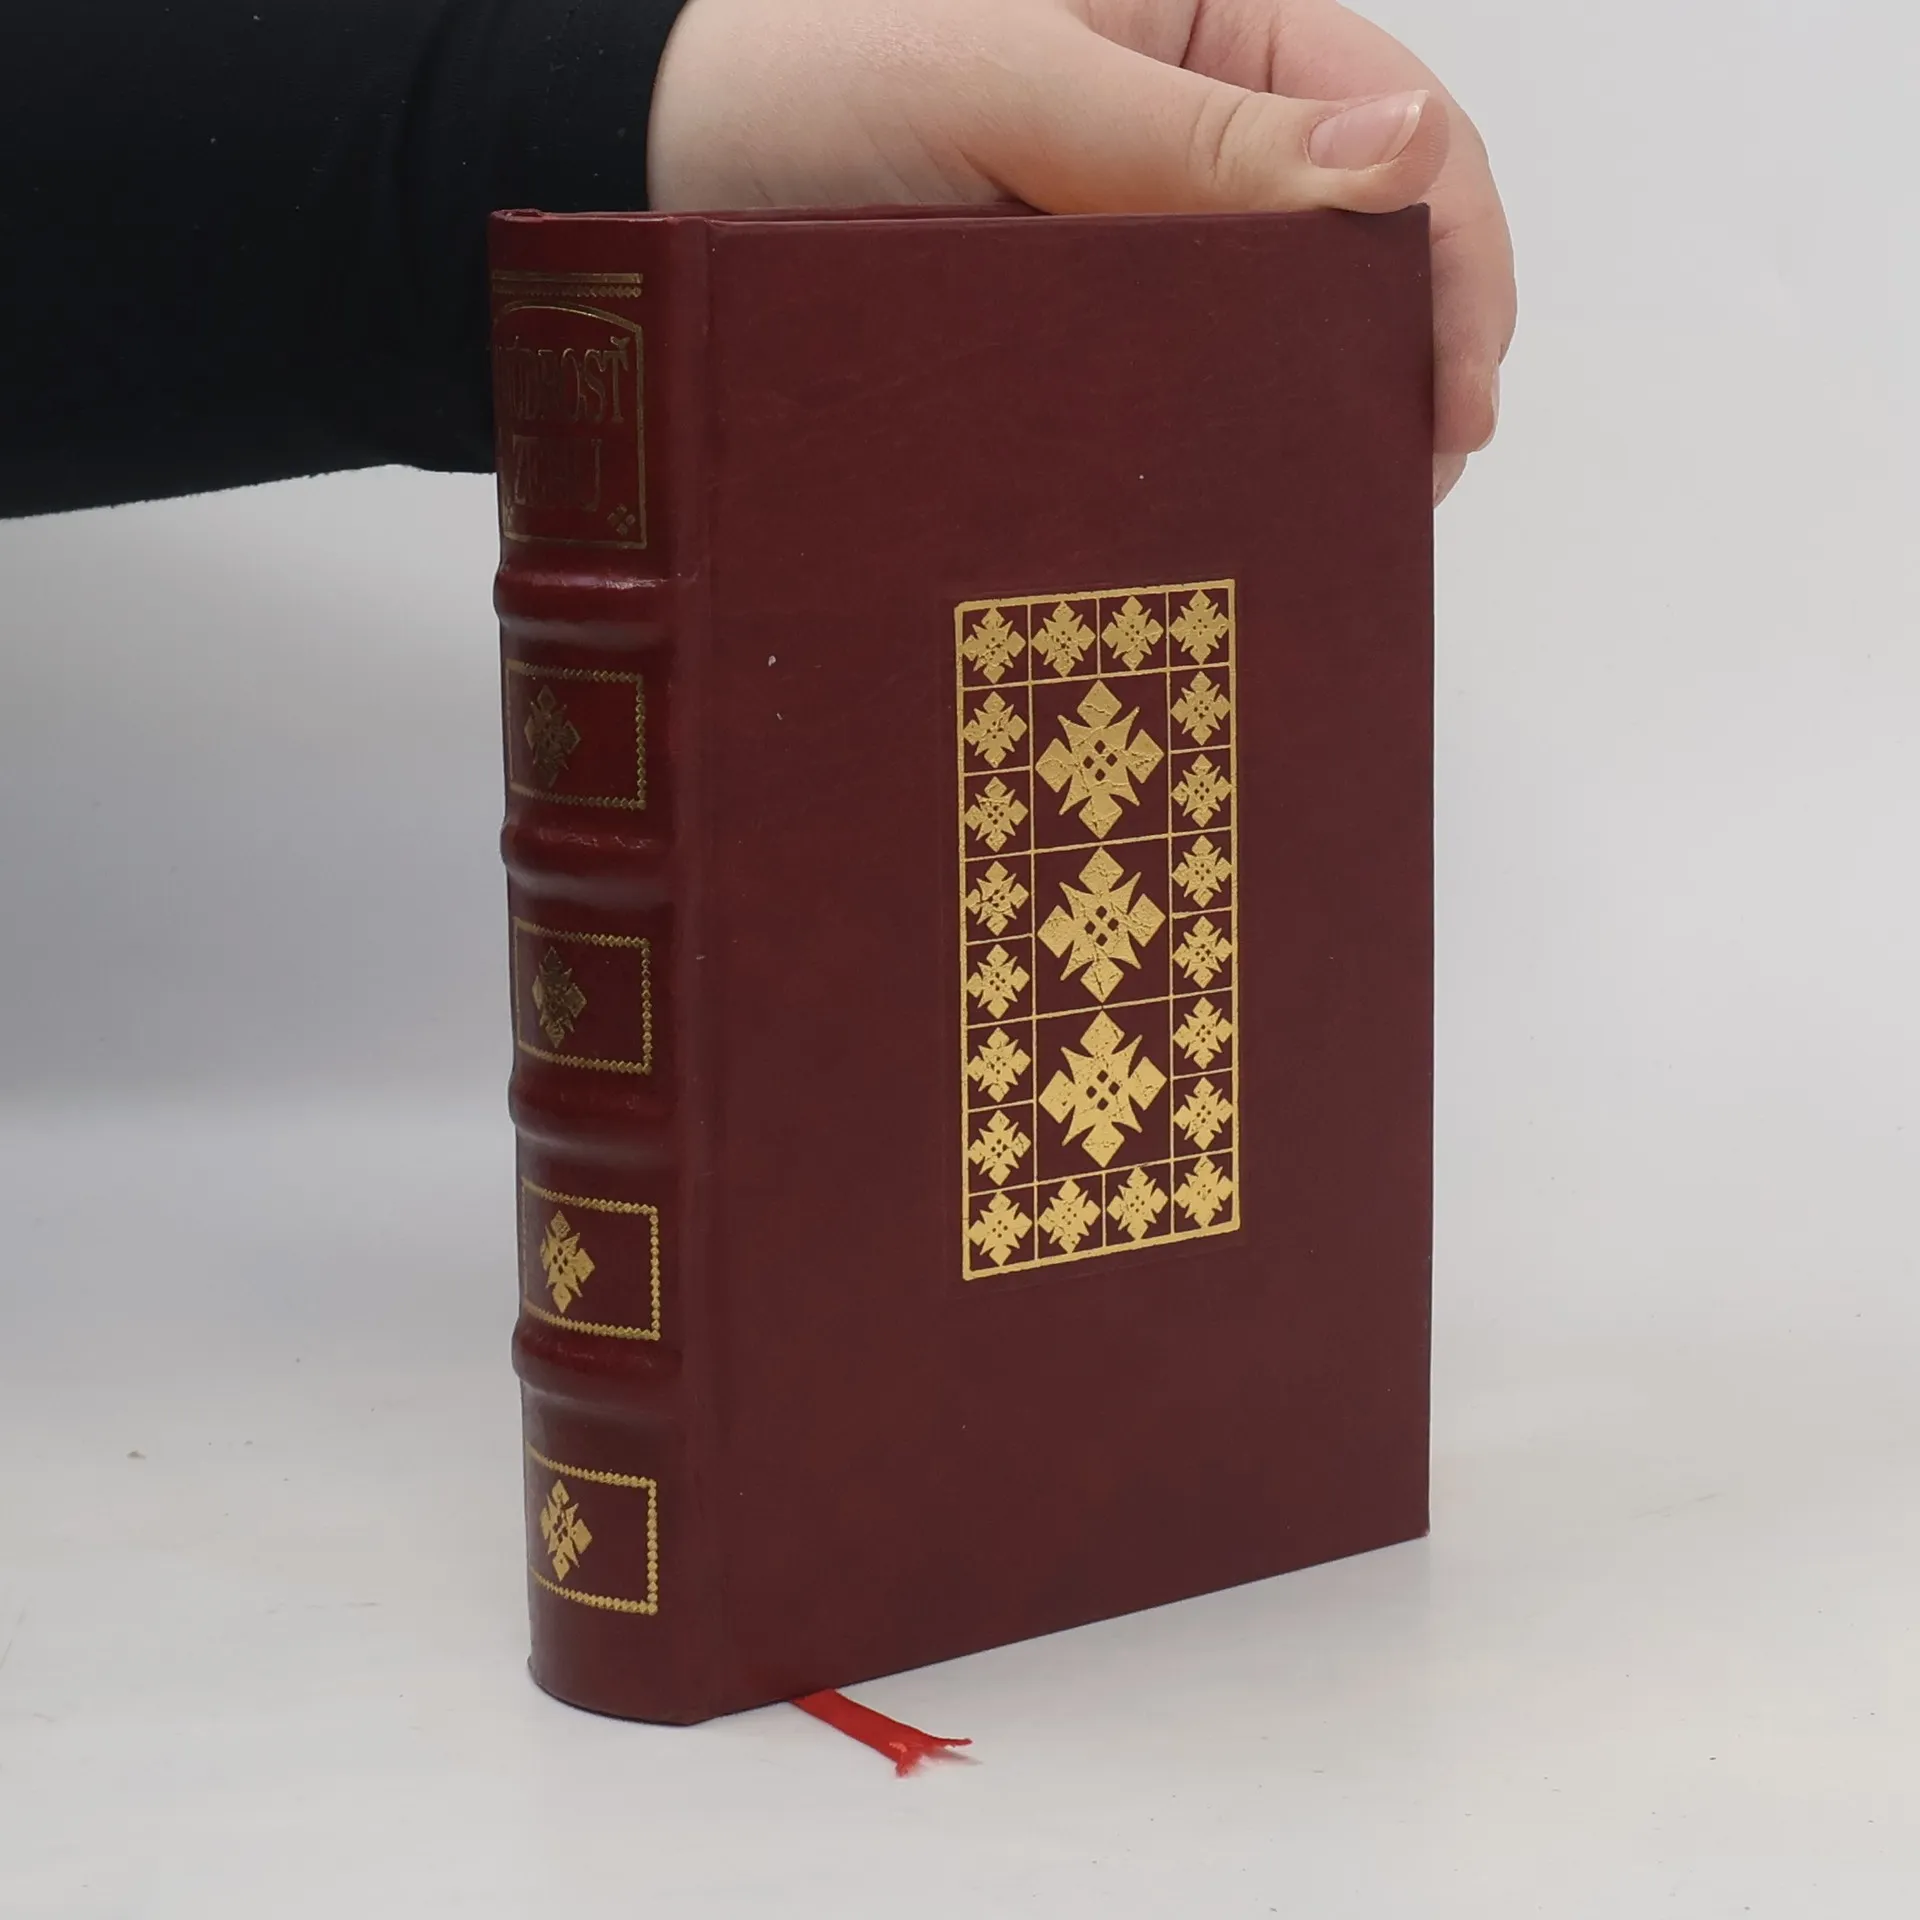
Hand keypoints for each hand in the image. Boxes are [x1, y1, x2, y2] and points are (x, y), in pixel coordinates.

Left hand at [650, 0, 1513, 503]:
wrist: (620, 179)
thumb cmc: (784, 83)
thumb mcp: (999, 80)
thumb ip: (1192, 131)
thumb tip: (1403, 158)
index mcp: (1191, 14)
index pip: (1389, 114)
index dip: (1453, 252)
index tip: (1457, 399)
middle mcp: (1170, 122)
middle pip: (1347, 234)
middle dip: (1397, 347)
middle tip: (1409, 484)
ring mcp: (1115, 233)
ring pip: (1265, 323)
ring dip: (1312, 409)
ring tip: (1336, 507)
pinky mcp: (1056, 323)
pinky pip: (1167, 378)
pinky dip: (1211, 436)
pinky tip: (1229, 494)